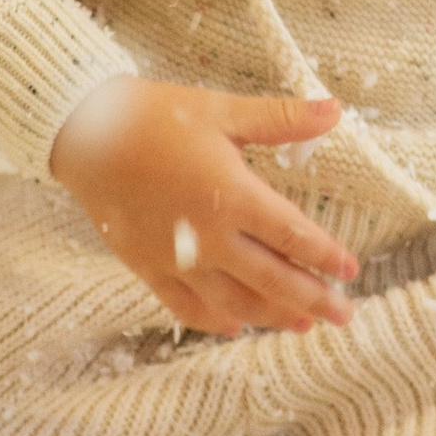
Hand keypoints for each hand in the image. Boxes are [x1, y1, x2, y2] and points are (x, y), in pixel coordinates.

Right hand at [46, 78, 362, 334]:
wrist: (83, 133)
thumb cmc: (153, 116)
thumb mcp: (221, 111)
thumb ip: (281, 118)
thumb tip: (334, 110)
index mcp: (231, 195)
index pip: (292, 235)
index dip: (325, 256)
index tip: (351, 271)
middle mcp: (207, 236)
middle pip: (272, 279)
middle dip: (312, 299)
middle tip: (344, 315)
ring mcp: (175, 258)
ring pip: (234, 301)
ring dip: (270, 315)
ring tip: (302, 324)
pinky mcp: (147, 267)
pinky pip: (186, 307)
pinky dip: (214, 320)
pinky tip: (234, 326)